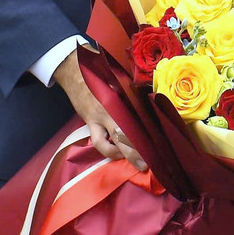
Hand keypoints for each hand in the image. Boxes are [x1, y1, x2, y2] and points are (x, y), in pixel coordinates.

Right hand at [52, 48, 146, 171]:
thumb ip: (131, 93)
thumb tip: (150, 102)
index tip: (158, 145)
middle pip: (127, 135)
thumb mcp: (119, 80)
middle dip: (137, 151)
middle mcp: (112, 109)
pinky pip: (98, 140)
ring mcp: (99, 118)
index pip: (138, 119)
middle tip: (147, 163)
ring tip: (134, 163)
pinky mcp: (89, 122)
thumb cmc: (100, 73)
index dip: (148, 134)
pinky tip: (114, 152)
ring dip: (121, 154)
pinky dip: (107, 148)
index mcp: (122, 97)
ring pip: (111, 142)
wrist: (74, 71)